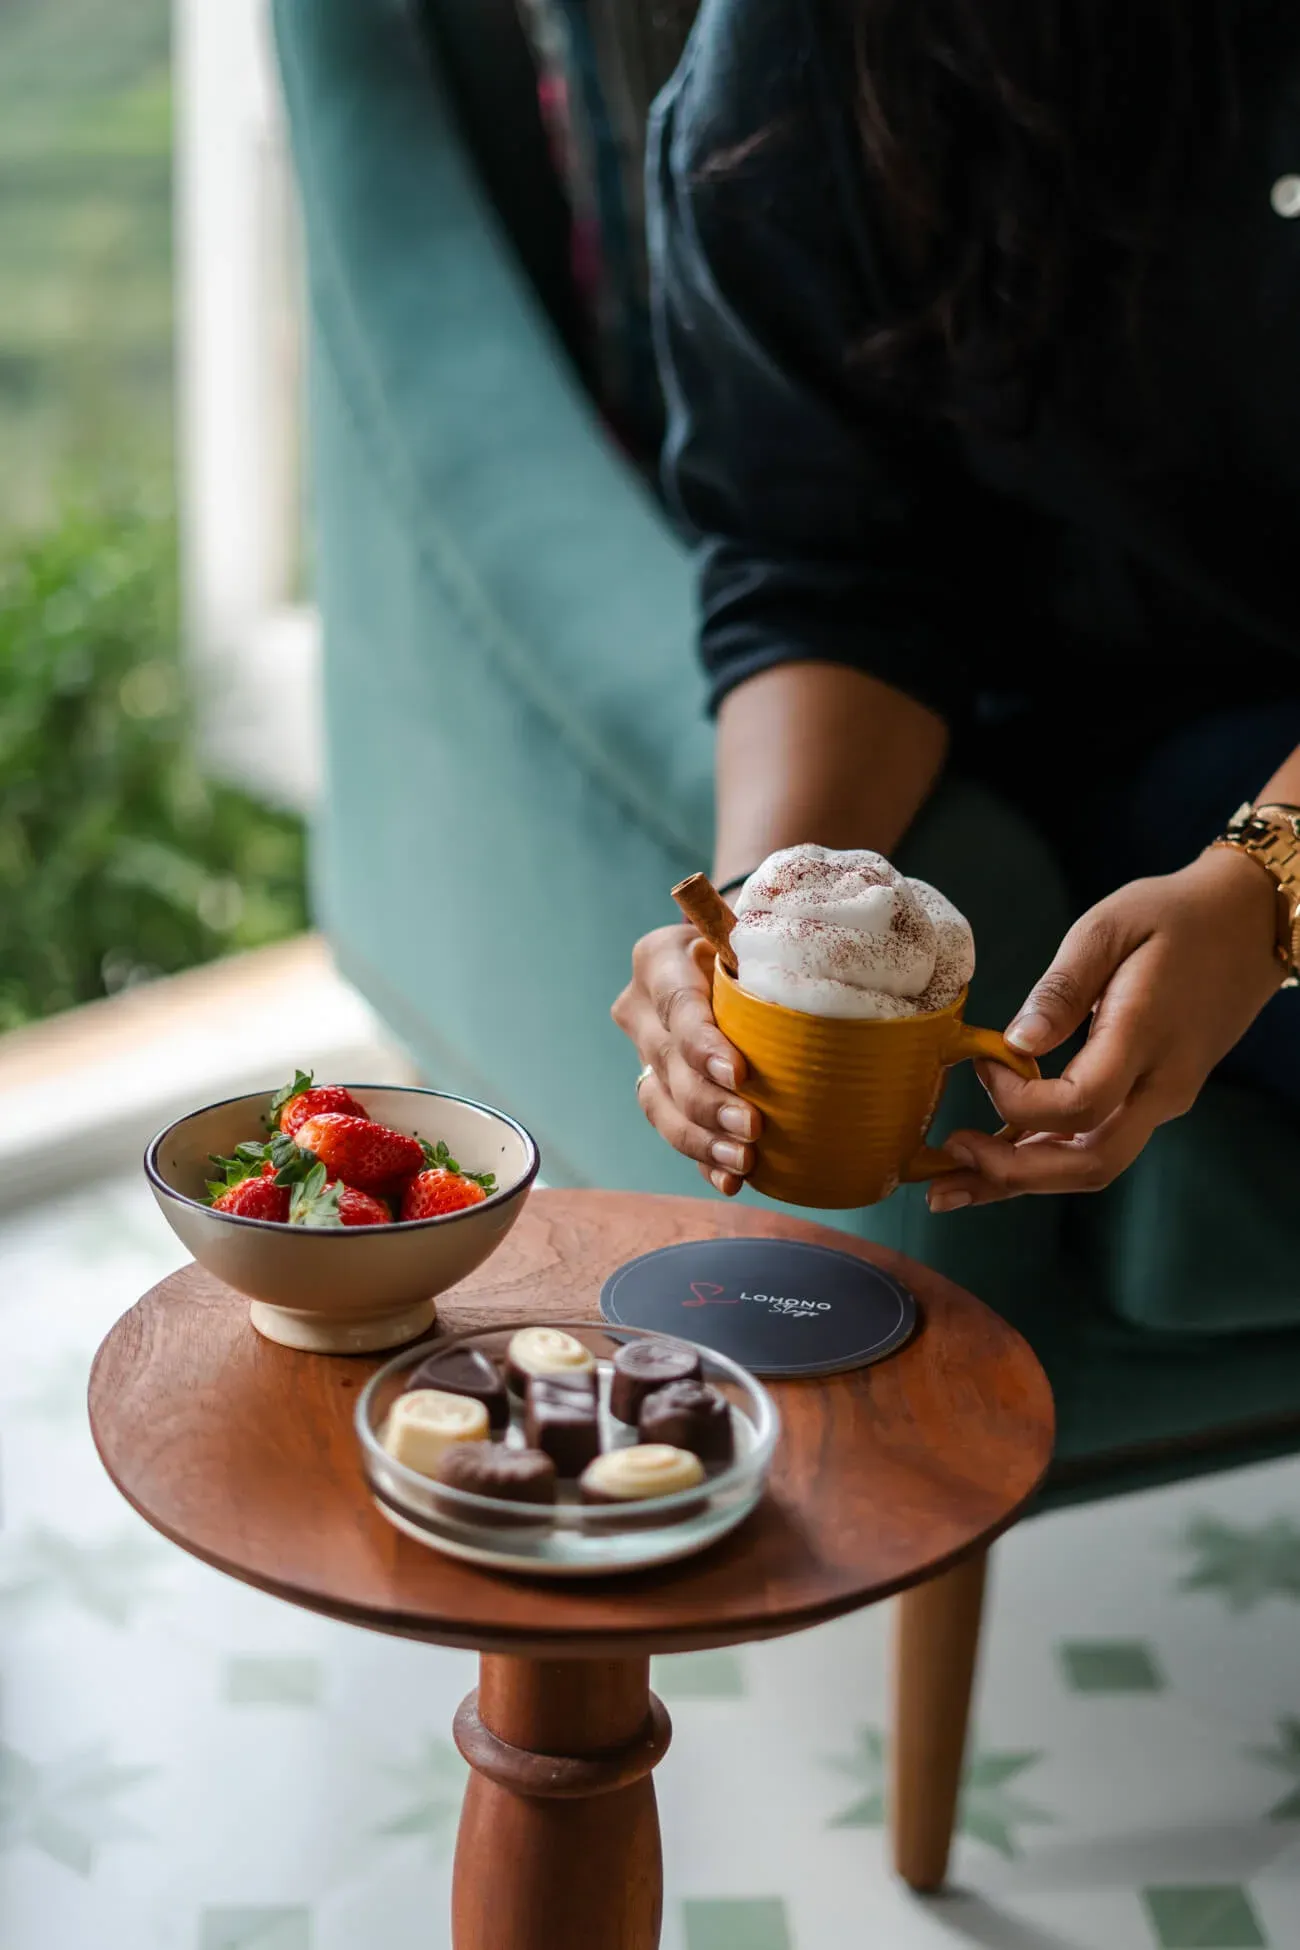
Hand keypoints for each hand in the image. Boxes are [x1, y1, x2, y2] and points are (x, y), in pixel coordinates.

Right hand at [612, 925, 760, 1195]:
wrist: (730, 961)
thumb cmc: (756, 944)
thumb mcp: (760, 931)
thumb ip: (780, 946)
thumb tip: (838, 980)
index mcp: (660, 959)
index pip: (677, 1005)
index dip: (703, 1044)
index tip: (738, 1074)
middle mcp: (640, 1008)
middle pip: (668, 1063)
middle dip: (709, 1103)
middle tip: (752, 1129)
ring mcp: (644, 1054)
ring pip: (661, 1105)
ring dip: (702, 1140)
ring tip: (744, 1163)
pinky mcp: (657, 1090)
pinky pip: (673, 1130)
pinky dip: (702, 1159)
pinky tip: (730, 1181)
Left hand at [928, 847, 1283, 1208]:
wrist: (1249, 923)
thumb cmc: (1175, 916)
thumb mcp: (1110, 927)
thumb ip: (1061, 988)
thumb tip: (1016, 1042)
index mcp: (1148, 1038)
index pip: (1081, 1106)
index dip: (1021, 1101)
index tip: (983, 1061)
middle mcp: (1163, 1085)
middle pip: (1091, 1163)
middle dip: (1014, 1176)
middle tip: (949, 1164)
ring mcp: (1164, 1099)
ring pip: (1093, 1164)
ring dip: (1023, 1180)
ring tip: (952, 1185)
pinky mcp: (1155, 1099)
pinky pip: (1098, 1143)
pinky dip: (1045, 1159)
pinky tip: (997, 1158)